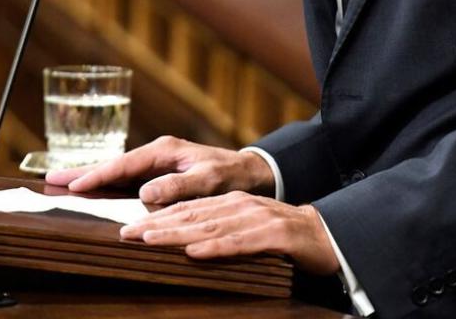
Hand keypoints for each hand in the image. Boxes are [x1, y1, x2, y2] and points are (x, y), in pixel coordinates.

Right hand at [45, 135, 274, 204]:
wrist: (250, 172)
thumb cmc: (231, 175)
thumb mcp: (210, 179)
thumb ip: (180, 184)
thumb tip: (145, 194)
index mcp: (164, 150)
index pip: (123, 164)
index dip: (98, 176)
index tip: (74, 185)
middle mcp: (156, 152)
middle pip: (112, 163)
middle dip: (81, 171)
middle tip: (50, 179)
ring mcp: (155, 161)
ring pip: (116, 170)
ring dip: (90, 177)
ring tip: (60, 182)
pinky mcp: (157, 172)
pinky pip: (125, 177)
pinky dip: (106, 182)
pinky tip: (91, 189)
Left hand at [122, 191, 339, 274]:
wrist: (329, 234)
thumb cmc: (283, 237)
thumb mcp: (245, 230)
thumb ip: (219, 231)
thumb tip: (183, 244)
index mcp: (230, 204)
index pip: (187, 211)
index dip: (157, 219)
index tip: (128, 229)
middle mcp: (240, 206)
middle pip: (192, 216)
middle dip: (157, 225)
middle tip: (126, 234)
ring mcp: (258, 219)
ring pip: (211, 227)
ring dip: (177, 234)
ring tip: (150, 240)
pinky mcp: (276, 235)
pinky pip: (242, 242)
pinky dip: (217, 247)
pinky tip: (196, 252)